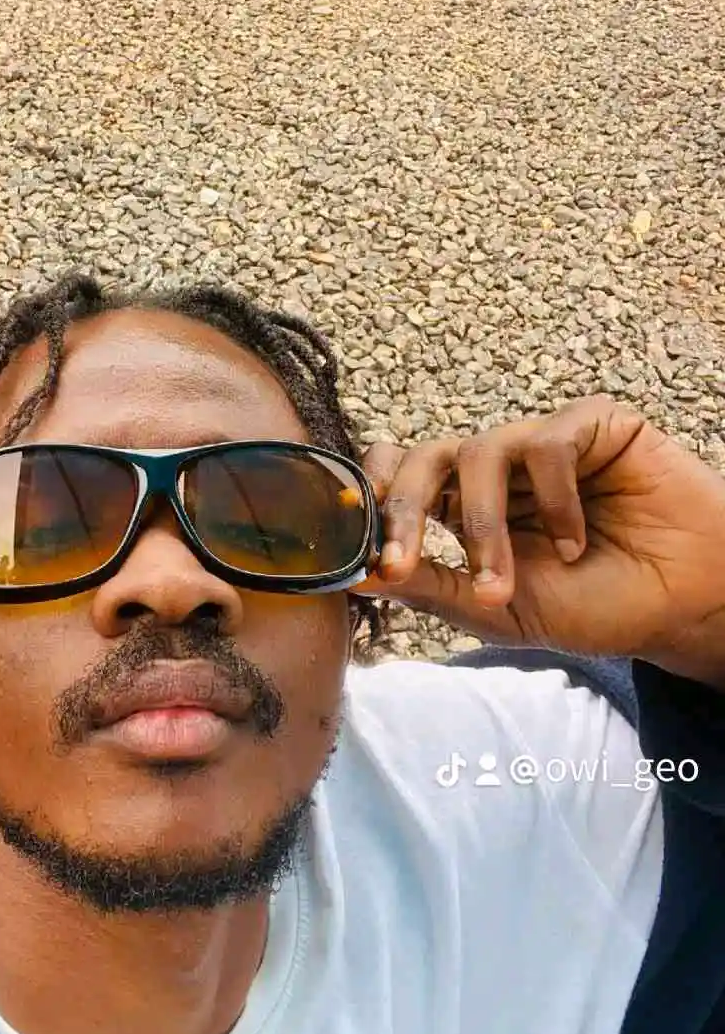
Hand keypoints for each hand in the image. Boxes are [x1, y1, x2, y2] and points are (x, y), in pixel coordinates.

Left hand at [352, 396, 724, 685]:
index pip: (398, 476)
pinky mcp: (591, 424)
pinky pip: (546, 445)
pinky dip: (555, 502)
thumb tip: (351, 572)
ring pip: (478, 452)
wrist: (682, 607)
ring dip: (483, 528)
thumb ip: (429, 585)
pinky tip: (576, 541)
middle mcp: (496, 467)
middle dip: (402, 511)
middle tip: (400, 563)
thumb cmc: (595, 606)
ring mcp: (541, 442)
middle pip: (421, 456)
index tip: (359, 552)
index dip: (372, 503)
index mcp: (464, 505)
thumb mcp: (496, 609)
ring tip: (508, 582)